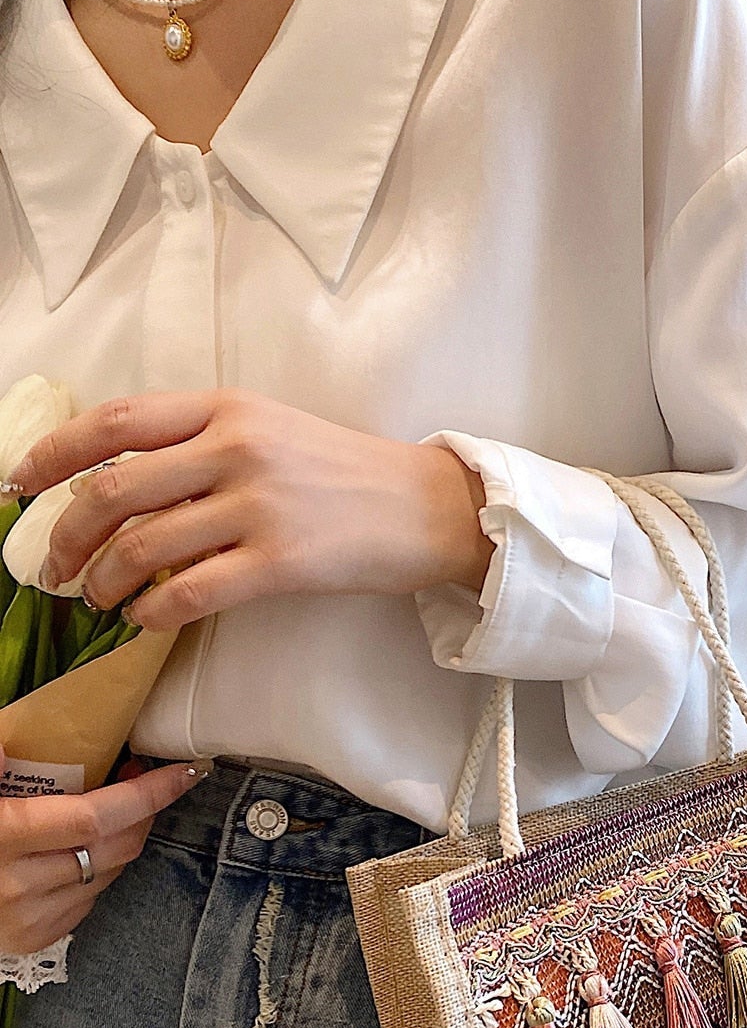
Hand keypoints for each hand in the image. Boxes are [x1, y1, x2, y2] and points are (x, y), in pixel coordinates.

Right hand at [0, 751, 206, 954]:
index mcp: (1, 836)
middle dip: (142, 810)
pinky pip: (89, 898)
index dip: (148, 794)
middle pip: (116, 846)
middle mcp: (19, 883)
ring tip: (110, 810)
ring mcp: (29, 918)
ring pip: (109, 873)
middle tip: (137, 776)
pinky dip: (96, 869)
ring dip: (122, 839)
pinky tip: (80, 848)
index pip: (96, 817)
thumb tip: (9, 737)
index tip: (185, 772)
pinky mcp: (34, 939)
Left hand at [7, 390, 493, 631]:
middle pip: (115, 490)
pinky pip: (190, 592)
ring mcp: (259, 505)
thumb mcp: (269, 430)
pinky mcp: (281, 561)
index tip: (21, 486)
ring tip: (98, 600)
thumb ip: (200, 442)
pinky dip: (153, 612)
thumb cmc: (344, 474)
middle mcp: (235, 447)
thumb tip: (119, 480)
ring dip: (104, 581)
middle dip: (68, 536)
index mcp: (225, 407)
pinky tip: (145, 620)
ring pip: (144, 546)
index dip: (52, 455)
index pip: (114, 423)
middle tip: (57, 567)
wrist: (424, 508)